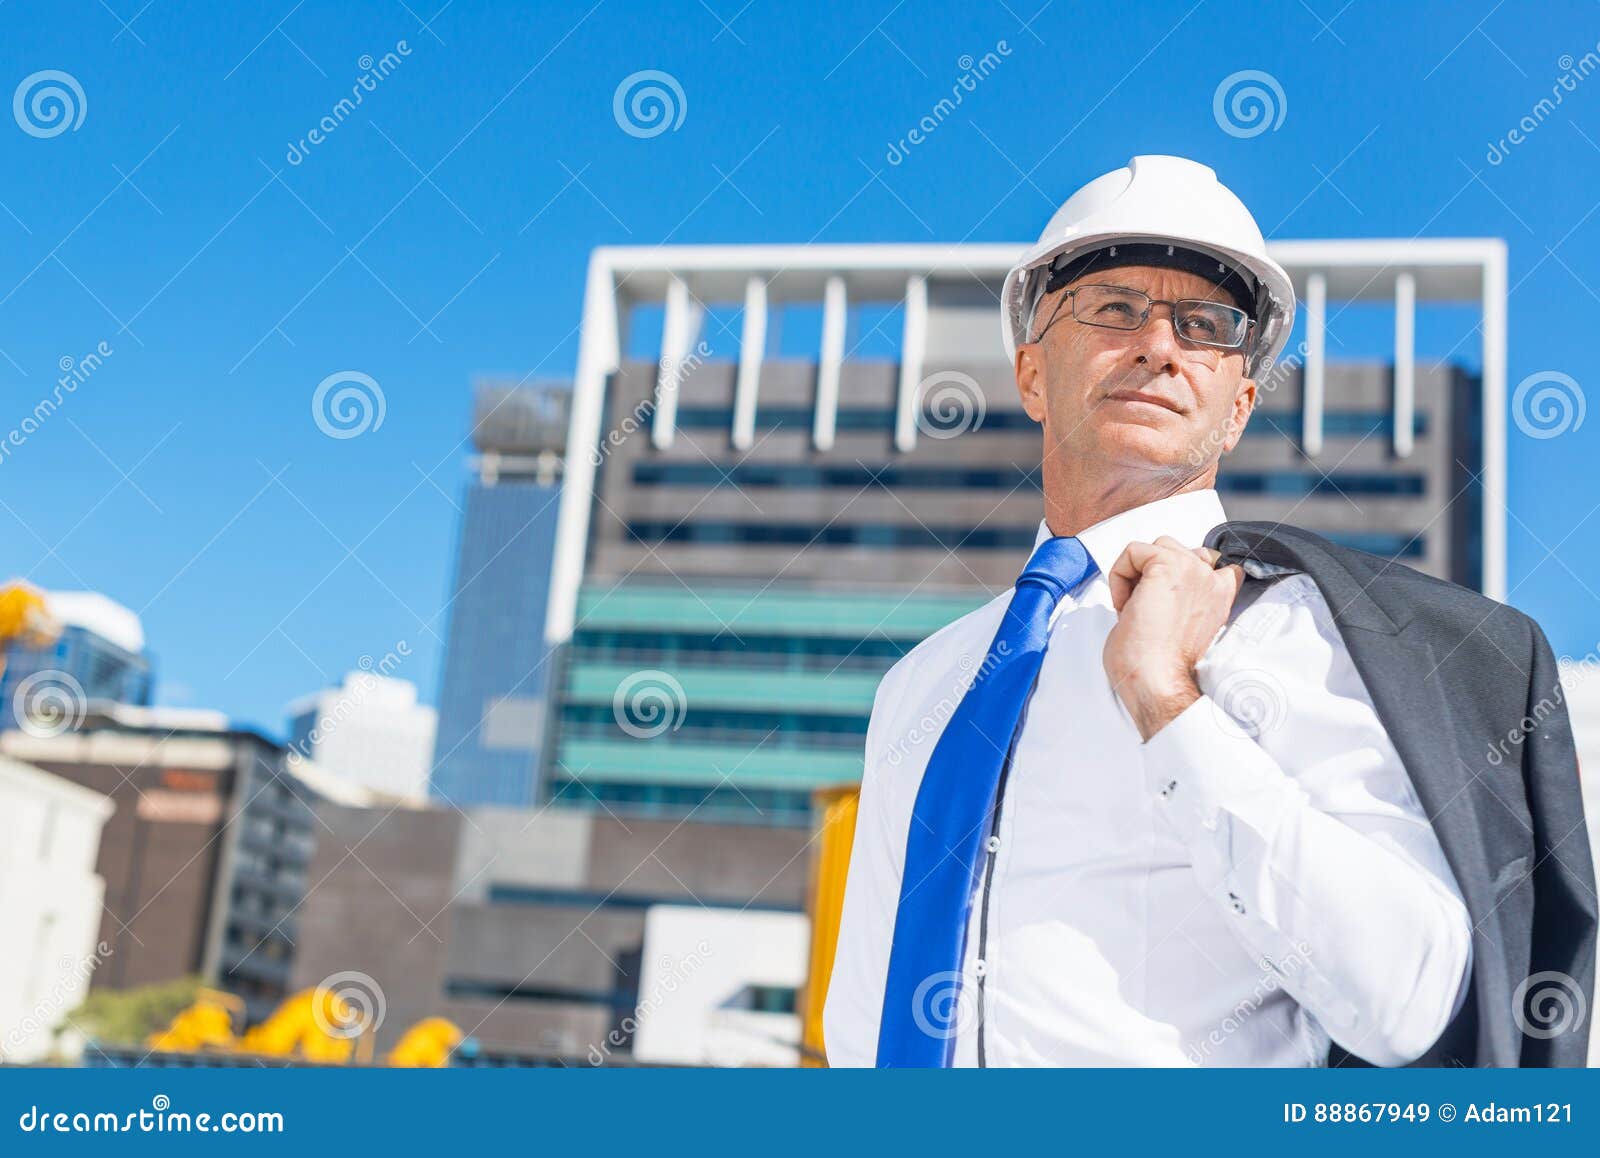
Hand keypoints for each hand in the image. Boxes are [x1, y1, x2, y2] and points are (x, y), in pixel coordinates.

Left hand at [1101, 536, 1244, 740]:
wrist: (1158, 682)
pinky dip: (1119, 574)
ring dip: (1137, 572)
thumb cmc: (1161, 668)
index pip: (1214, 562)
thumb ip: (1182, 600)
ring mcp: (1192, 570)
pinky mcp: (1166, 567)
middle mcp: (1212, 580)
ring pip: (1156, 546)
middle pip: (1178, 551)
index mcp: (1220, 596)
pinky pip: (1133, 551)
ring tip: (1133, 605)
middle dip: (1154, 572)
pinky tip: (1124, 605)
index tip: (1161, 599)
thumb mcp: (1184, 628)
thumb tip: (1154, 587)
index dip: (1180, 573)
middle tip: (1143, 607)